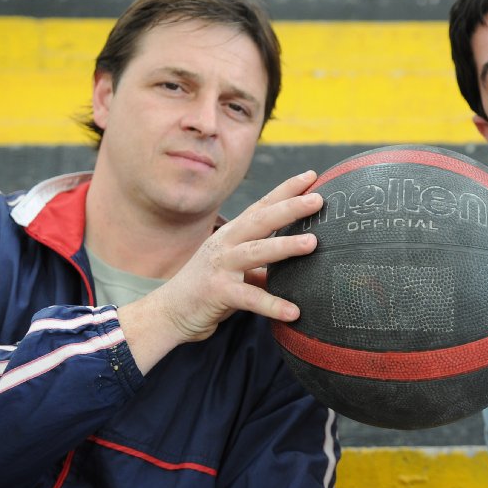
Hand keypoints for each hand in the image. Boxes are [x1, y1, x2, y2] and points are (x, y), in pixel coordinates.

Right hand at [118, 171, 323, 372]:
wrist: (169, 311)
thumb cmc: (208, 287)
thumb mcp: (238, 268)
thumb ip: (264, 263)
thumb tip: (297, 262)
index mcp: (233, 234)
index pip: (263, 206)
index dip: (286, 190)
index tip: (311, 176)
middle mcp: (226, 244)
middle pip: (261, 220)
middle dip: (290, 207)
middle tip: (318, 199)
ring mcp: (220, 266)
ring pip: (256, 251)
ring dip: (285, 246)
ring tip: (312, 243)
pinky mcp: (218, 292)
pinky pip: (250, 298)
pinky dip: (272, 304)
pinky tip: (293, 312)